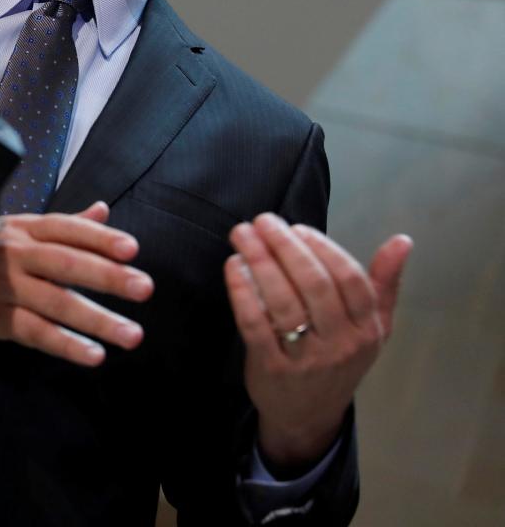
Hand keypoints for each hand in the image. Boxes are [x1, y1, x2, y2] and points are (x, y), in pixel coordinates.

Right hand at [0, 201, 153, 366]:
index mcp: (23, 228)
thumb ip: (63, 224)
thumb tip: (104, 210)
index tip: (133, 250)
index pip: (66, 229)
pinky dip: (64, 344)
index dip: (100, 238)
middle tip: (144, 288)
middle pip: (65, 263)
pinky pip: (34, 332)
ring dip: (96, 320)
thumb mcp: (16, 229)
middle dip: (107, 276)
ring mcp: (3, 286)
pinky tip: (92, 355)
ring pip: (54, 302)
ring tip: (132, 334)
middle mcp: (14, 253)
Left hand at [225, 213, 411, 470]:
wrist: (309, 415)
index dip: (323, 248)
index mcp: (367, 330)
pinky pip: (255, 323)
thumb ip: (384, 284)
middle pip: (314, 286)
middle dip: (286, 246)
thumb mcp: (372, 328)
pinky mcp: (271, 368)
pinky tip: (233, 266)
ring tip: (242, 235)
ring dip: (259, 262)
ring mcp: (306, 359)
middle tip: (262, 220)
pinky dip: (242, 292)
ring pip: (283, 302)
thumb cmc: (339, 358)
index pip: (350, 280)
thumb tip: (403, 241)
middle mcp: (341, 345)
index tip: (298, 228)